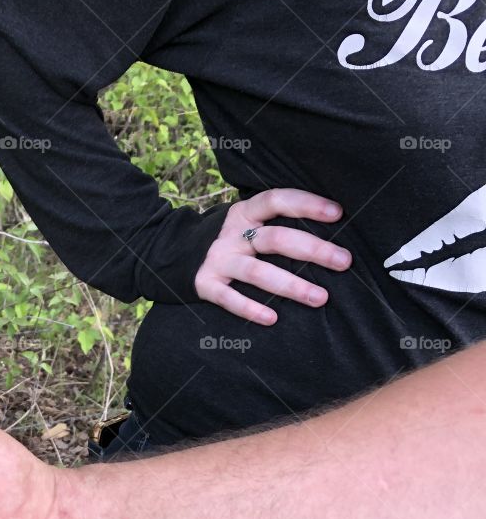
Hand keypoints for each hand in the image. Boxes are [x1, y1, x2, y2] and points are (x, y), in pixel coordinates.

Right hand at [194, 188, 351, 324]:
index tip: (337, 213)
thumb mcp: (246, 221)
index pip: (276, 200)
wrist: (174, 253)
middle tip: (344, 261)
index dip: (306, 204)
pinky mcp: (205, 285)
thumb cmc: (229, 239)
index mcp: (245, 212)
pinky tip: (272, 318)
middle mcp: (231, 235)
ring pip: (258, 273)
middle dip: (312, 250)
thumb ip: (275, 222)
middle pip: (275, 239)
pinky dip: (250, 309)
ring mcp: (218, 260)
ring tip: (321, 298)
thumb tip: (330, 225)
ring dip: (291, 285)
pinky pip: (229, 299)